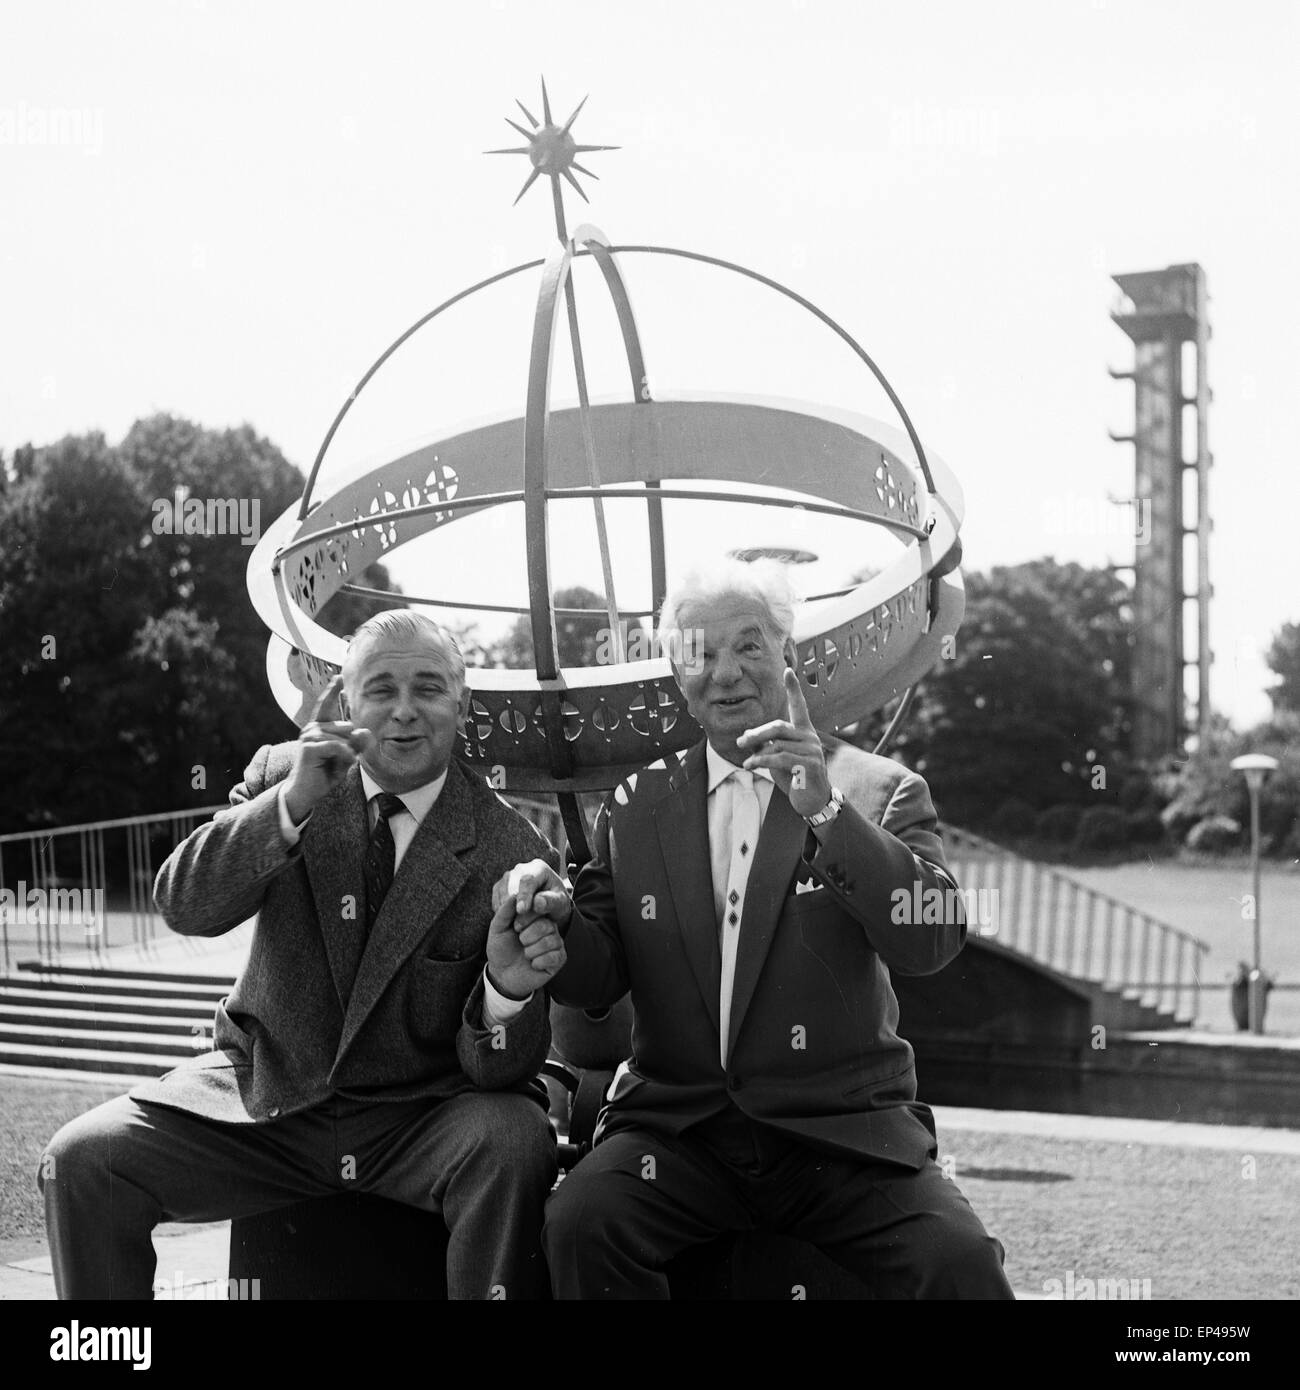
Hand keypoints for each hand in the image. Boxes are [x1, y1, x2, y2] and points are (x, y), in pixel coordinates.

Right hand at [282, 676, 375, 823]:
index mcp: (319, 727)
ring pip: (343, 737)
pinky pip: (338, 746)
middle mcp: (312, 728)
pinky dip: (345, 755)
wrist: (307, 791)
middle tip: (342, 760)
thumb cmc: (325, 773)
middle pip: (346, 726)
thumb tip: (365, 731)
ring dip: (347, 753)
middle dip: (351, 745)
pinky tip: (345, 763)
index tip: (339, 676)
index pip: (326, 705)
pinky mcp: (309, 747)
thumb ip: (357, 744)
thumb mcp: (346, 757)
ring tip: (340, 763)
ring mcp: (309, 736)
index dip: (333, 691)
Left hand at [486, 893, 567, 998]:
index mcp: (537, 917)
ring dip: (531, 951)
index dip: (525, 918)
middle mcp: (549, 928)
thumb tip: (515, 894)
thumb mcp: (498, 927)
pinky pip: (554, 957)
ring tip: (525, 955)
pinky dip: (538, 962)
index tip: (515, 928)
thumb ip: (505, 910)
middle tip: (520, 943)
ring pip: (551, 942)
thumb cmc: (501, 949)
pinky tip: (533, 964)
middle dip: (527, 937)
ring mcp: (555, 943)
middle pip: (546, 925)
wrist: (502, 974)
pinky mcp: (559, 959)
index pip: (540, 909)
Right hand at [491, 859, 572, 930]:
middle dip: (511, 902)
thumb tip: (537, 902)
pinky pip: (496, 899)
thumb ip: (551, 902)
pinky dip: (501, 910)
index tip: (522, 910)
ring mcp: (508, 877)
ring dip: (506, 908)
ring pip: (501, 891)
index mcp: (539, 868)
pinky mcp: (499, 887)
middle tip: (516, 922)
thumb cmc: (556, 903)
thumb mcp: (560, 903)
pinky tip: (512, 920)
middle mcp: (521, 869)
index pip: (528, 880)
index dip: (524, 895)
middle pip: (511, 883)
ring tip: (517, 924)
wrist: (548, 905)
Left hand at [735, 667, 831, 816]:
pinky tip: (752, 765)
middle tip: (740, 742)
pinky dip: (763, 761)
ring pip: (777, 744)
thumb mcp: (777, 758)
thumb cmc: (794, 776)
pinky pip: (781, 758)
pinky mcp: (811, 764)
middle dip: (757, 734)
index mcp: (803, 731)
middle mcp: (809, 737)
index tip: (788, 670)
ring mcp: (812, 750)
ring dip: (757, 753)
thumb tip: (747, 735)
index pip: (799, 706)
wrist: (812, 800)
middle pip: (778, 727)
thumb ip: (766, 745)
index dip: (793, 688)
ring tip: (747, 763)